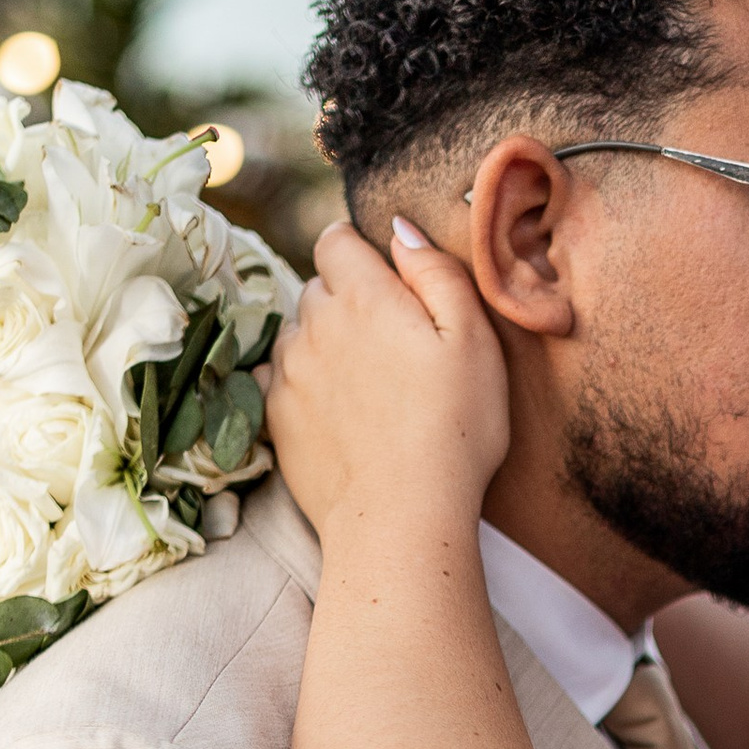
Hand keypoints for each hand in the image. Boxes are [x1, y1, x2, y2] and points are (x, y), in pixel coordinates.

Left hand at [264, 216, 509, 543]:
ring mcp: (288, 372)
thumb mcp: (473, 341)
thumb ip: (436, 272)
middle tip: (390, 346)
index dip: (359, 251)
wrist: (401, 518)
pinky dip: (306, 385)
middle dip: (346, 301)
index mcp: (363, 296)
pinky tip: (342, 415)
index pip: (335, 239)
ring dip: (324, 344)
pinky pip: (282, 379)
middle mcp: (314, 324)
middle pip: (317, 287)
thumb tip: (399, 230)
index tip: (386, 282)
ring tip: (367, 386)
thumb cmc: (454, 430)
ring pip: (298, 333)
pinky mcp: (275, 416)